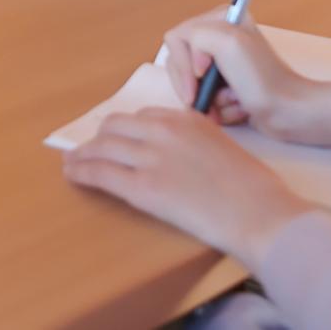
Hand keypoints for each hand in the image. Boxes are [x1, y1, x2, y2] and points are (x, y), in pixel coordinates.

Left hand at [65, 107, 315, 262]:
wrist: (259, 213)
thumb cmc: (254, 189)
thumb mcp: (225, 148)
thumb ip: (197, 144)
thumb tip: (182, 157)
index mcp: (187, 119)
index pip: (144, 118)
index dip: (127, 130)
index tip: (119, 139)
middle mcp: (164, 131)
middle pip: (116, 126)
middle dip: (102, 139)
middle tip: (94, 151)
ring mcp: (150, 157)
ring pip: (102, 147)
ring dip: (84, 154)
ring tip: (73, 162)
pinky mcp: (142, 187)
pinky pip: (100, 172)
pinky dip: (81, 171)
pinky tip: (72, 174)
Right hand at [161, 12, 330, 147]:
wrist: (290, 112)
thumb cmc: (262, 79)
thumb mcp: (226, 42)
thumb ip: (195, 35)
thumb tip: (192, 64)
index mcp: (220, 20)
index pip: (177, 39)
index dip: (185, 61)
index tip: (202, 75)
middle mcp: (220, 40)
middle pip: (180, 64)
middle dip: (196, 85)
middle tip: (209, 99)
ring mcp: (224, 66)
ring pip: (192, 87)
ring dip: (211, 100)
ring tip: (234, 103)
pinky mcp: (229, 90)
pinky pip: (207, 101)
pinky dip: (220, 111)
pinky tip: (239, 110)